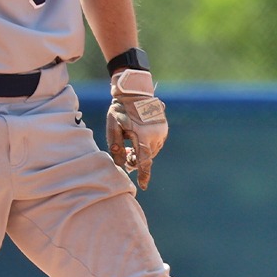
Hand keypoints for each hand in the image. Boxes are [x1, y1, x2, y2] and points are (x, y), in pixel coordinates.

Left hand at [106, 69, 167, 189]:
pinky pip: (156, 142)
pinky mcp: (164, 127)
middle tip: (126, 154)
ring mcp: (161, 131)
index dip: (143, 175)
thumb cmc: (120, 108)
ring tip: (130, 143)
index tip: (143, 186)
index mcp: (142, 136)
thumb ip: (115, 146)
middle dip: (136, 160)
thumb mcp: (113, 126)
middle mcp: (155, 135)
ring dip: (142, 152)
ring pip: (152, 150)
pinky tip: (138, 136)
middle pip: (147, 157)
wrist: (135, 91)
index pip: (144, 162)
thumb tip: (120, 164)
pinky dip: (148, 144)